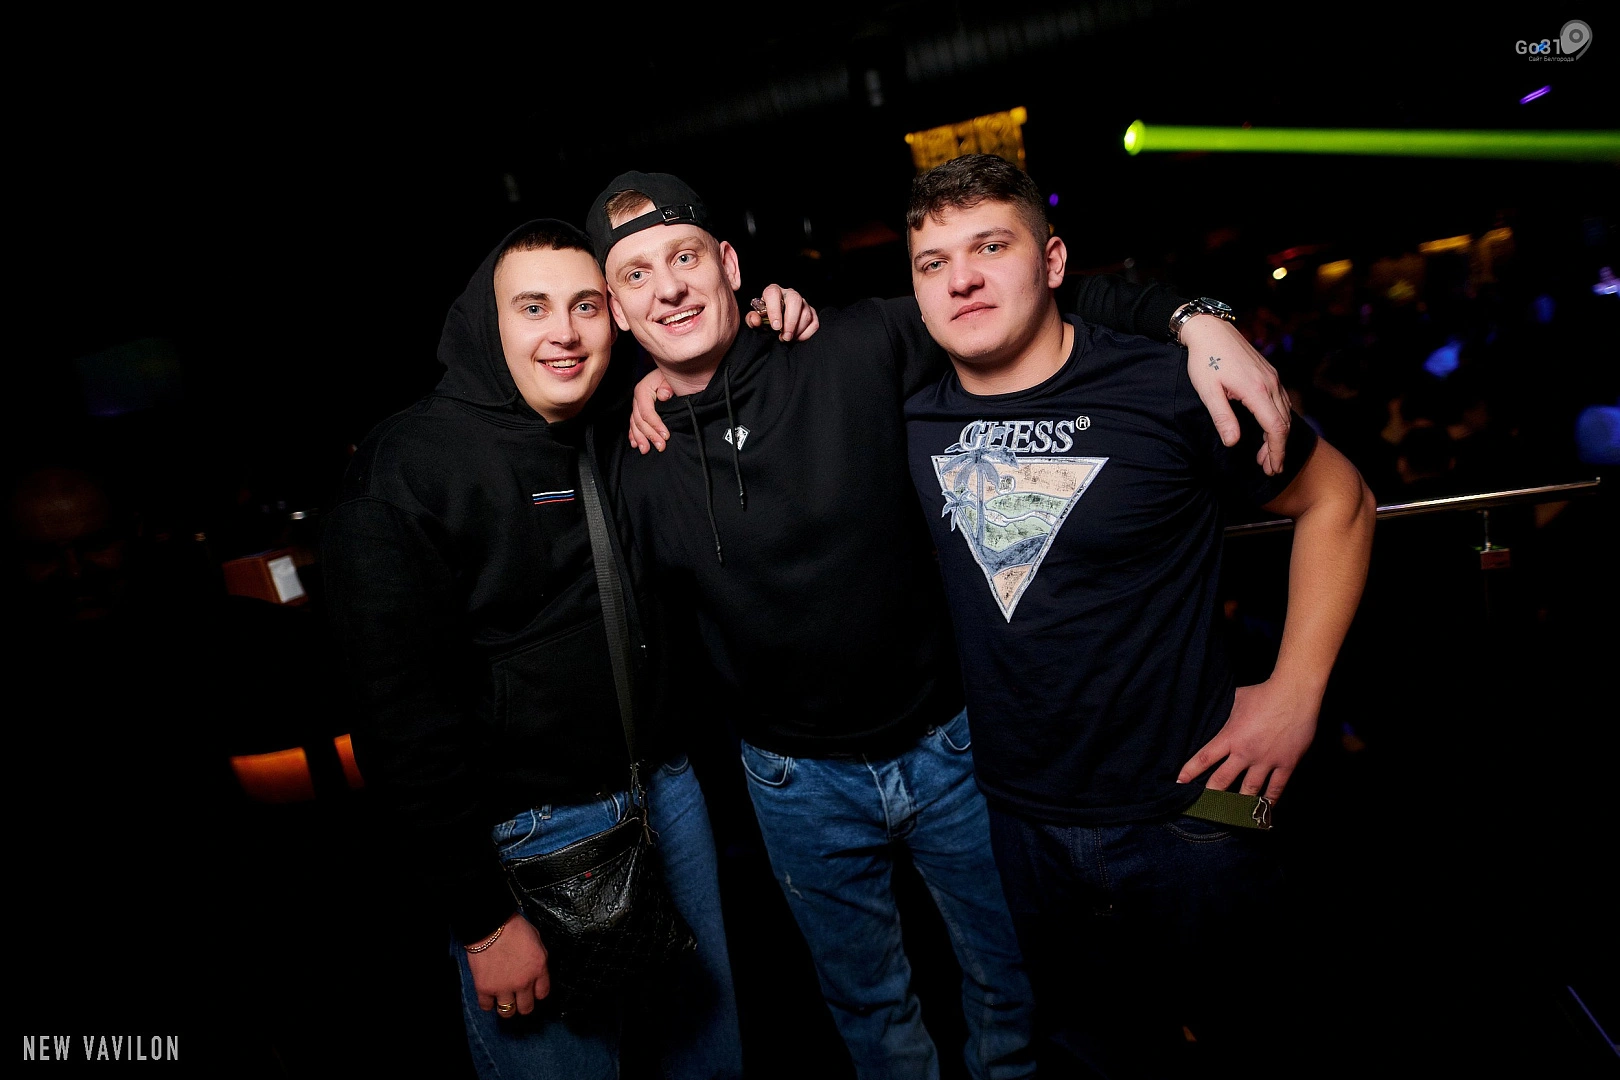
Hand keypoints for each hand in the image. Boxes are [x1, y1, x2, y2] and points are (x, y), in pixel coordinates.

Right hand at [468, 913, 549, 1017]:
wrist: (490, 924)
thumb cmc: (513, 926)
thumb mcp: (536, 939)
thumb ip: (538, 959)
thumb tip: (536, 970)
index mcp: (538, 969)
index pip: (542, 993)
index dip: (536, 993)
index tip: (531, 991)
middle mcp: (523, 982)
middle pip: (526, 1008)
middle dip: (523, 1005)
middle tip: (517, 999)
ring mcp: (503, 987)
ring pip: (507, 1012)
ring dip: (506, 1007)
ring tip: (503, 1000)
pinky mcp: (485, 988)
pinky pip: (486, 1006)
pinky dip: (487, 1003)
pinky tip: (488, 996)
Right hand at [628, 367, 672, 453]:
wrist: (674, 372)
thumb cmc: (673, 376)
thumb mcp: (671, 378)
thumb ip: (667, 386)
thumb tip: (663, 396)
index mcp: (643, 389)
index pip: (646, 412)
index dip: (655, 425)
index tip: (665, 436)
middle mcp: (637, 398)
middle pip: (639, 420)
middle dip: (649, 435)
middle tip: (660, 447)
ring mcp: (637, 405)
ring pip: (634, 424)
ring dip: (640, 438)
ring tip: (646, 450)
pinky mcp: (639, 410)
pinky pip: (633, 424)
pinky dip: (634, 434)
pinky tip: (635, 443)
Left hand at [745, 284, 819, 341]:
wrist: (776, 324)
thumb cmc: (765, 320)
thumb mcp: (756, 320)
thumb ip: (752, 320)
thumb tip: (756, 320)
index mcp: (773, 292)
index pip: (773, 294)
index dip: (774, 310)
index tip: (775, 327)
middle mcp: (789, 294)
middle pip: (795, 300)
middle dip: (790, 322)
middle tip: (785, 337)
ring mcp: (802, 302)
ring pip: (806, 313)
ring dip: (798, 330)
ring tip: (788, 338)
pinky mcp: (812, 312)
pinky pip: (814, 322)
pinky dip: (806, 333)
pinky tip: (797, 338)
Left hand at [1176, 679, 1318, 803]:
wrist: (1294, 693)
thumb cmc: (1263, 693)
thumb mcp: (1236, 699)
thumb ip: (1224, 712)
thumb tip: (1214, 712)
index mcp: (1230, 736)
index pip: (1204, 758)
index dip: (1190, 772)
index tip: (1179, 783)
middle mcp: (1245, 753)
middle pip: (1222, 780)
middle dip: (1211, 795)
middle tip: (1202, 808)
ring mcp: (1266, 760)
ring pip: (1249, 790)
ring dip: (1239, 804)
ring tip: (1231, 816)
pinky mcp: (1286, 764)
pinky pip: (1276, 788)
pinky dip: (1270, 801)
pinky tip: (1264, 810)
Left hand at [1180, 315, 1291, 474]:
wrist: (1211, 329)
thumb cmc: (1204, 360)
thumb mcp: (1208, 391)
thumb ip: (1222, 418)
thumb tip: (1233, 443)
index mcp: (1256, 390)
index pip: (1276, 427)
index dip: (1277, 450)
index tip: (1273, 467)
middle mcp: (1270, 383)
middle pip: (1284, 423)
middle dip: (1279, 449)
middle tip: (1270, 469)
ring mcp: (1272, 377)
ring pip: (1286, 412)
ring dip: (1279, 436)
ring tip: (1267, 456)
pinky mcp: (1269, 373)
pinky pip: (1282, 401)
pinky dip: (1279, 420)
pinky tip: (1269, 430)